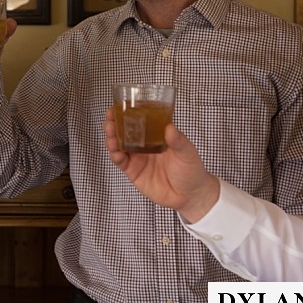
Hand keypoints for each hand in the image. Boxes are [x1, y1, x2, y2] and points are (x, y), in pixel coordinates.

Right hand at [102, 108, 220, 222]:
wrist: (190, 195)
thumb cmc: (191, 170)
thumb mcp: (187, 152)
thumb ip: (178, 140)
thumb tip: (170, 127)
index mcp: (156, 135)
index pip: (139, 120)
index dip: (127, 113)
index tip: (119, 106)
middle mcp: (144, 144)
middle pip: (123, 131)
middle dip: (113, 125)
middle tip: (111, 122)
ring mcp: (137, 158)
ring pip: (118, 145)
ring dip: (111, 139)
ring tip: (111, 137)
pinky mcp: (133, 171)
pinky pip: (120, 162)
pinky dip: (115, 156)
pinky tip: (116, 153)